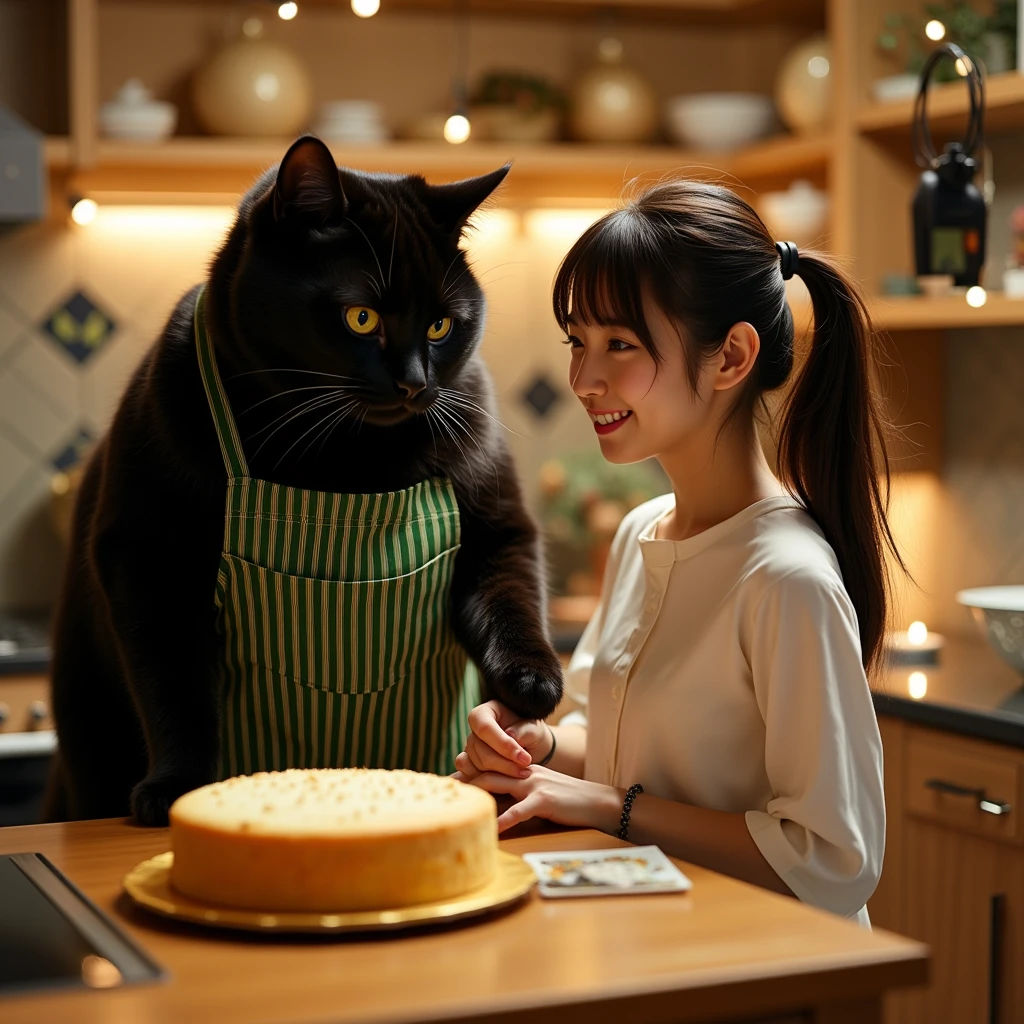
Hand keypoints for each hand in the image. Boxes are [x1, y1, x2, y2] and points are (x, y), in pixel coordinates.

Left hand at [453, 765, 622, 833]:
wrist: (598, 801)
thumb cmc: (569, 801)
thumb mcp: (541, 791)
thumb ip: (520, 793)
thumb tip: (496, 806)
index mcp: (523, 769)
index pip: (491, 766)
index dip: (469, 772)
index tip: (448, 780)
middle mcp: (524, 772)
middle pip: (487, 771)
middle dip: (464, 780)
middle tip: (442, 790)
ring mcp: (533, 784)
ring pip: (497, 784)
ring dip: (475, 794)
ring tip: (456, 805)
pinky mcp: (544, 800)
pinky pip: (517, 811)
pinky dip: (501, 821)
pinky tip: (489, 829)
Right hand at [454, 700, 551, 781]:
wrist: (531, 749)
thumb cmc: (532, 735)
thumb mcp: (534, 729)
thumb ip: (524, 731)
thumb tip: (511, 735)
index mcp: (486, 712)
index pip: (485, 727)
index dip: (503, 745)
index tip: (525, 759)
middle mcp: (473, 728)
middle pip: (480, 749)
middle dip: (504, 764)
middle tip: (526, 771)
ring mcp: (469, 746)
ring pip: (476, 764)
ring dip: (500, 774)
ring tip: (522, 775)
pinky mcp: (469, 762)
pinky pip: (468, 772)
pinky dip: (485, 779)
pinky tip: (504, 782)